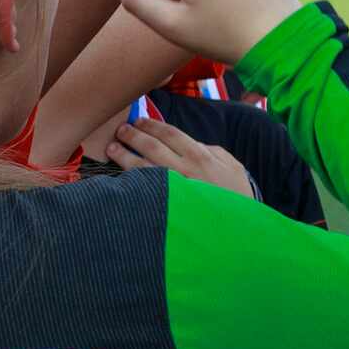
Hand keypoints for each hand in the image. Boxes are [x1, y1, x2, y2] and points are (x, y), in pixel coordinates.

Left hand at [103, 116, 255, 196]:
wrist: (236, 227)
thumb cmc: (236, 194)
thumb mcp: (231, 165)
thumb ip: (210, 150)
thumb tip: (190, 143)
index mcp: (200, 156)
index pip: (170, 133)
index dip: (152, 125)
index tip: (139, 121)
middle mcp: (183, 170)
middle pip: (151, 146)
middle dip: (133, 136)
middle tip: (121, 130)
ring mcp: (172, 190)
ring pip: (142, 168)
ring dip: (124, 156)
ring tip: (112, 148)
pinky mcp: (165, 206)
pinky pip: (142, 191)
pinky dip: (129, 182)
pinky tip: (118, 177)